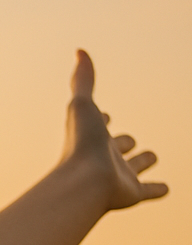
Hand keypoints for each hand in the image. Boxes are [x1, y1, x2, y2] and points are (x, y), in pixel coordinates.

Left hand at [61, 51, 168, 211]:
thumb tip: (79, 51)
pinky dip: (157, 190)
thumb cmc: (82, 143)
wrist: (86, 183)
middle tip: (126, 142)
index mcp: (93, 136)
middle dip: (123, 142)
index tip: (102, 115)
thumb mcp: (83, 104)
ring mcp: (118, 176)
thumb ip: (83, 80)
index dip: (101, 118)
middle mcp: (105, 156)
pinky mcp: (132, 193)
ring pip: (135, 167)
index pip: (99, 124)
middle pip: (119, 146)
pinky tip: (165, 189)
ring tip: (149, 158)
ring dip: (142, 163)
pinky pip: (149, 191)